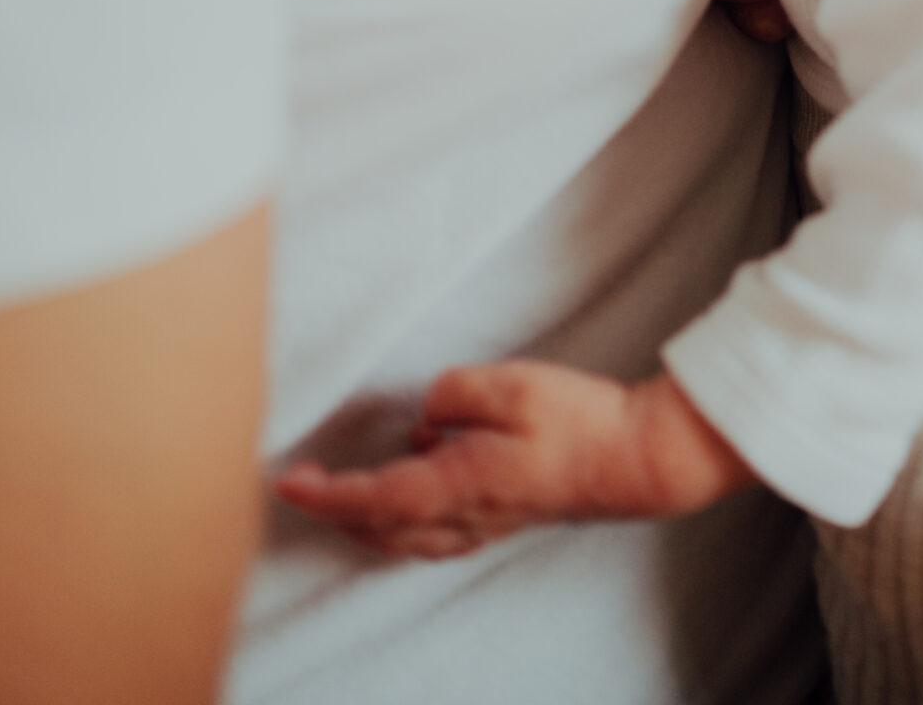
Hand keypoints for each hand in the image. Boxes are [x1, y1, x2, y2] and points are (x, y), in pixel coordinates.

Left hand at [274, 362, 752, 559]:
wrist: (635, 460)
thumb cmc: (579, 422)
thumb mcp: (511, 385)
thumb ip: (455, 395)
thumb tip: (428, 416)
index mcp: (458, 485)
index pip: (372, 498)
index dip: (325, 493)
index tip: (287, 482)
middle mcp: (464, 516)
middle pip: (380, 527)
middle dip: (336, 511)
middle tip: (304, 486)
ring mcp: (485, 523)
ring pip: (405, 537)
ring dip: (366, 519)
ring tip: (344, 493)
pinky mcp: (505, 517)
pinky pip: (434, 532)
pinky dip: (403, 520)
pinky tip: (411, 492)